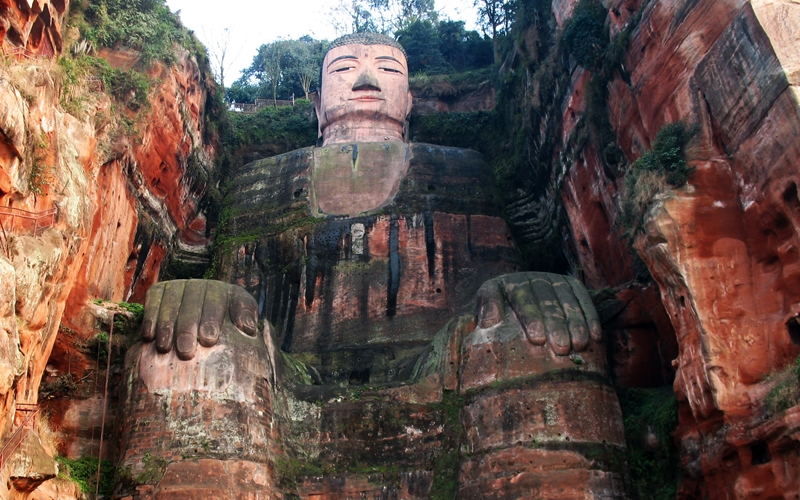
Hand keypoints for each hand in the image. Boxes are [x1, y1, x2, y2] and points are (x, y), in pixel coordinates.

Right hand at [140, 279, 258, 360]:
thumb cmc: (226, 323)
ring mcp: (178, 285)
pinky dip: (150, 318)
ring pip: (170, 304)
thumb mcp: (242, 317)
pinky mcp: (159, 289)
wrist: (203, 319)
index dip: (211, 320)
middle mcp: (199, 284)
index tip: (208, 340)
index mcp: (223, 290)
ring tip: (165, 348)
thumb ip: (247, 319)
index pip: (215, 302)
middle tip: (186, 352)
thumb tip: (249, 328)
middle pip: (191, 305)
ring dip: (166, 326)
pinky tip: (149, 336)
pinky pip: (153, 301)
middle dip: (187, 329)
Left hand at [475, 272, 601, 355]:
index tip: (537, 339)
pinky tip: (596, 335)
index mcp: (511, 283)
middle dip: (557, 325)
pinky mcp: (572, 285)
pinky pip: (584, 300)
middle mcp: (534, 278)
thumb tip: (490, 320)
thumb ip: (485, 309)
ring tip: (580, 344)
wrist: (511, 296)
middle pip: (548, 302)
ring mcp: (555, 280)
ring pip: (568, 301)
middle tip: (562, 348)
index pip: (523, 298)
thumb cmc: (498, 308)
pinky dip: (591, 317)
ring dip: (577, 323)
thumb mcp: (486, 305)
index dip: (531, 318)